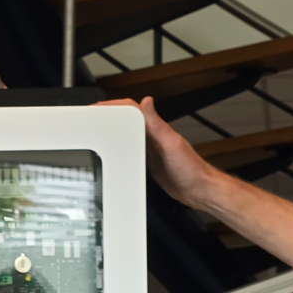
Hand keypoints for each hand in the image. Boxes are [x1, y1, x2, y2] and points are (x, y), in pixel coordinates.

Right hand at [101, 96, 224, 208]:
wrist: (199, 190)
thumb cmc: (191, 169)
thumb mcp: (171, 144)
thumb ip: (157, 124)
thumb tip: (147, 102)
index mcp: (157, 129)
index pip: (132, 110)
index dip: (114, 105)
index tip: (99, 106)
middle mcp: (154, 137)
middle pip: (127, 121)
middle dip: (109, 116)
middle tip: (92, 116)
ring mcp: (151, 150)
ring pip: (128, 135)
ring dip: (113, 131)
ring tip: (97, 130)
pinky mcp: (150, 163)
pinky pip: (132, 152)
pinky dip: (121, 149)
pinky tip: (114, 152)